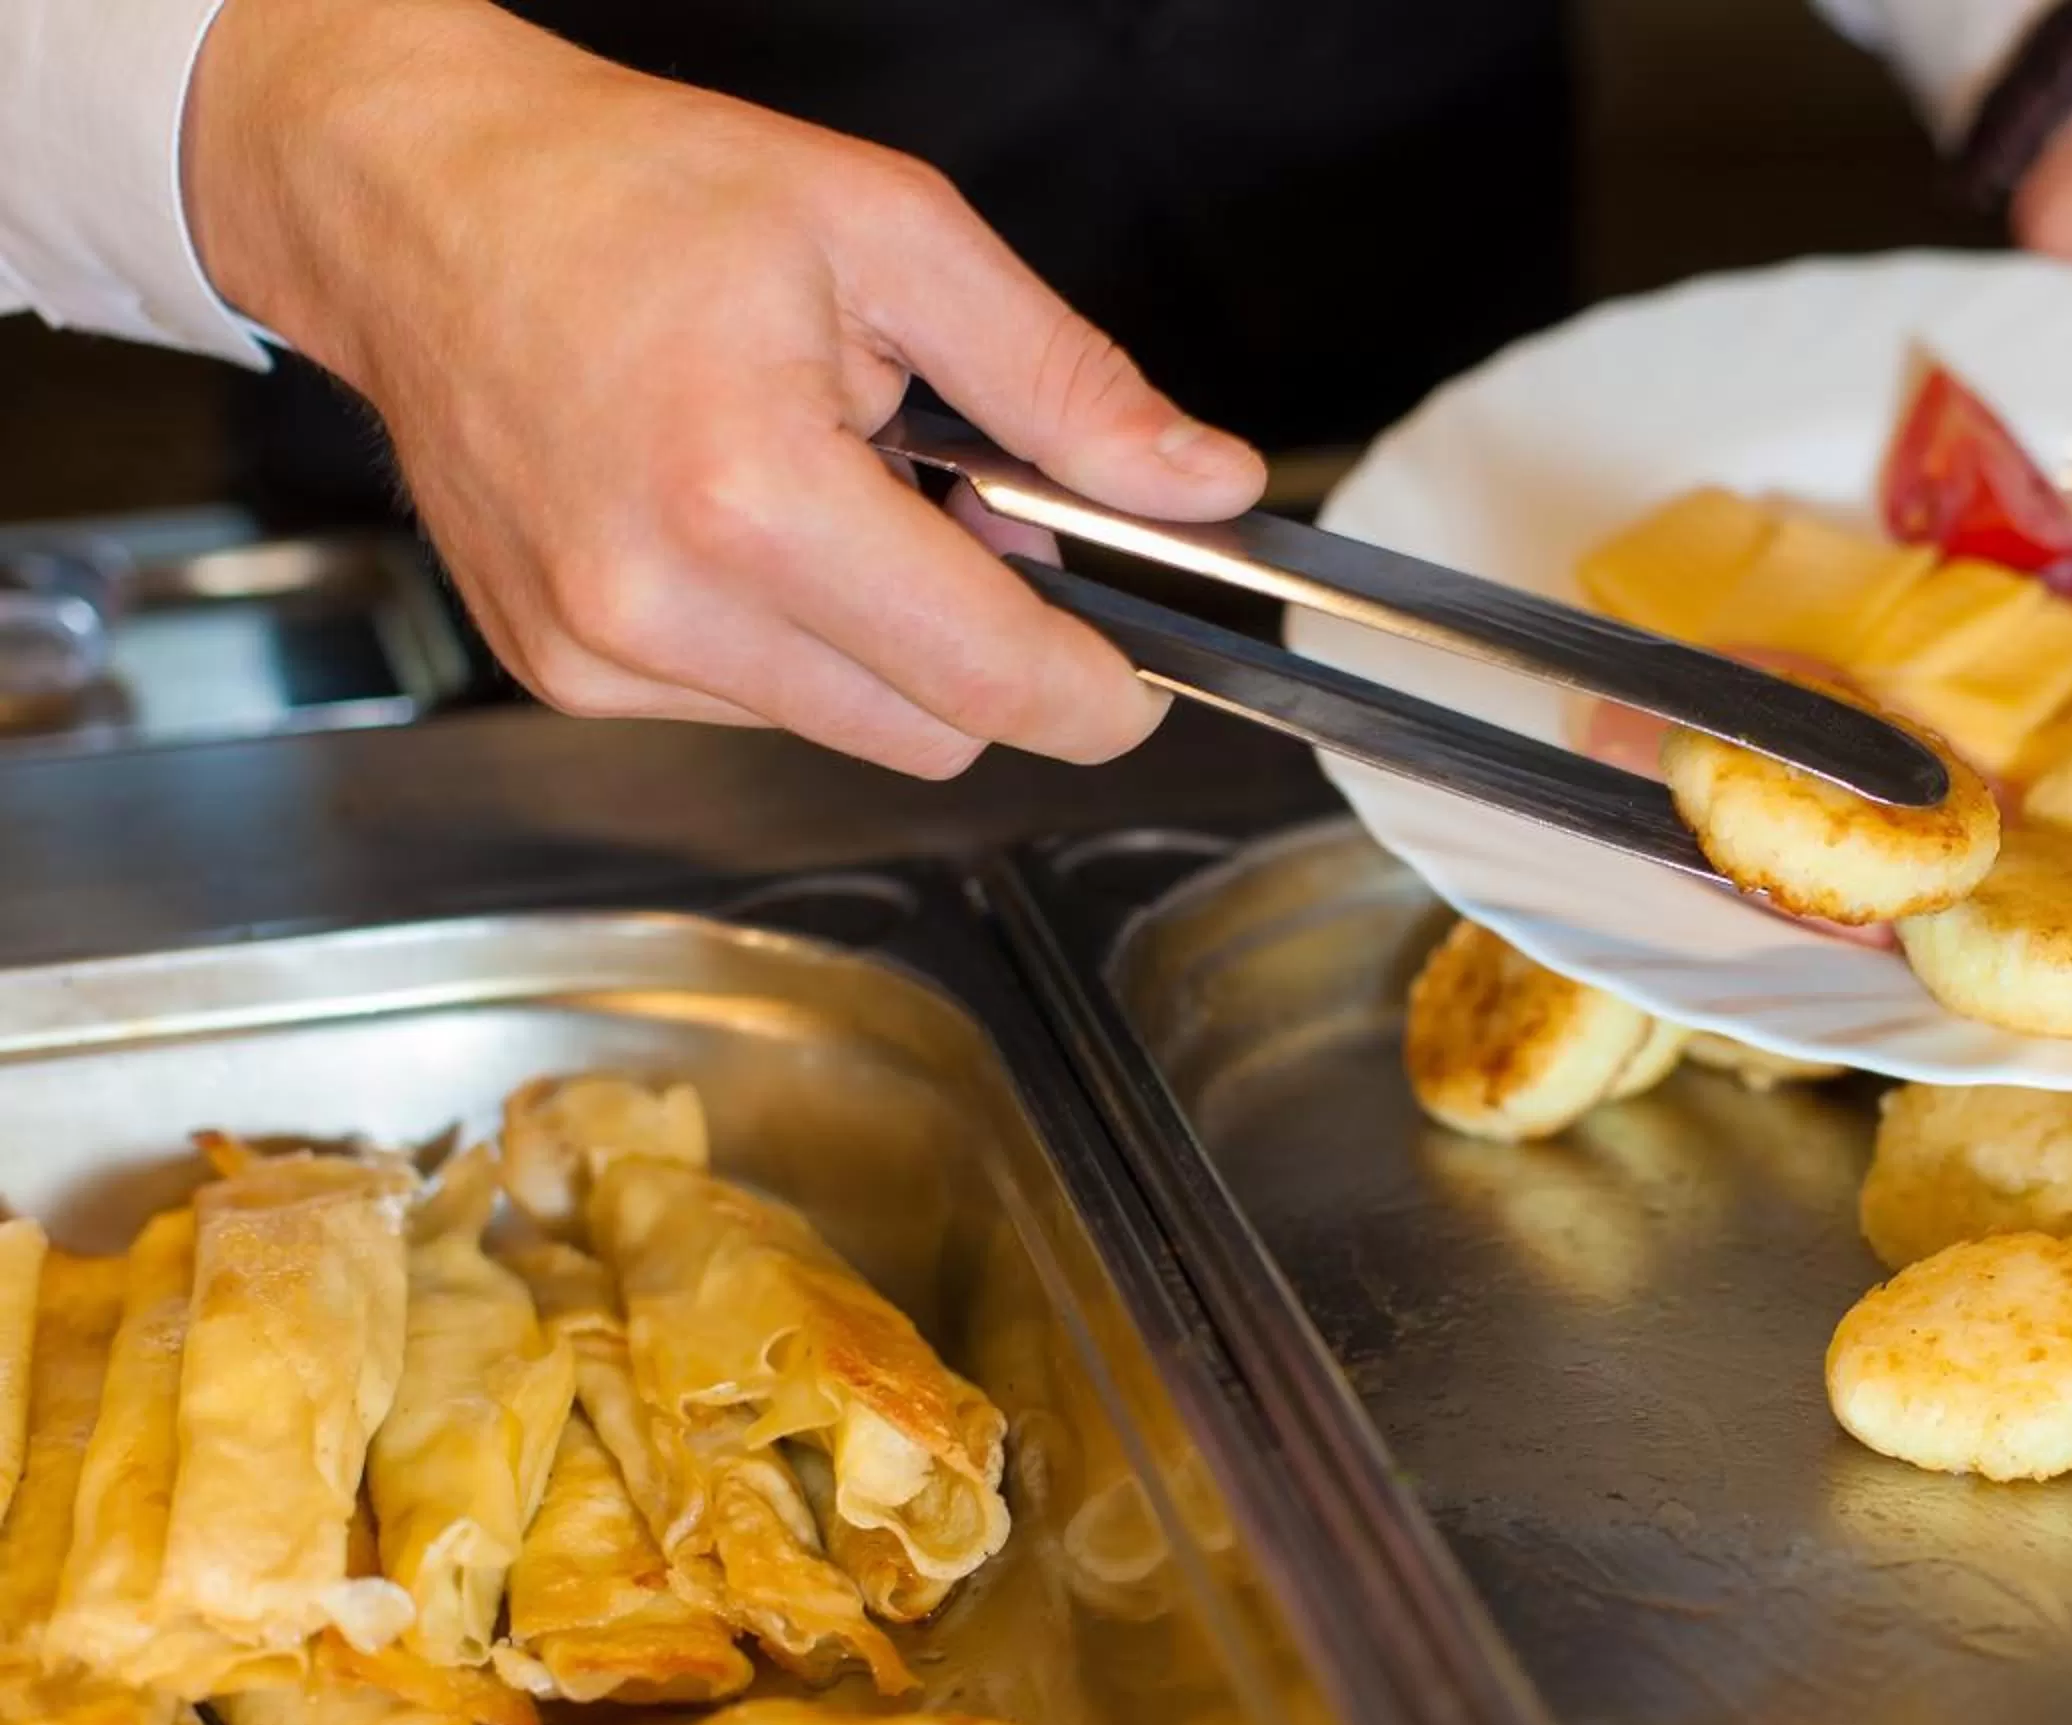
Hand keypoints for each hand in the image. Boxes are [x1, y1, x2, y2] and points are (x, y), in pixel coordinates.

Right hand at [184, 0, 1264, 776]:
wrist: (414, 198)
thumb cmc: (629, 193)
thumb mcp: (893, 237)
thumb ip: (1067, 384)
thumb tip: (1201, 485)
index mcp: (750, 496)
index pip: (987, 678)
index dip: (1096, 696)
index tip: (1139, 683)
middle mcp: (657, 603)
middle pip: (932, 729)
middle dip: (985, 643)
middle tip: (961, 503)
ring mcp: (598, 652)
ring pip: (850, 728)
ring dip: (885, 640)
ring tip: (831, 488)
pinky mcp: (565, 671)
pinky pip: (751, 705)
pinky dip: (790, 638)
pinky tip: (745, 522)